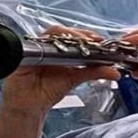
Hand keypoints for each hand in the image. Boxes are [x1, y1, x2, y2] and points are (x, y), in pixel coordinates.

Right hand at [0, 26, 120, 115]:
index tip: (99, 39)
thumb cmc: (48, 91)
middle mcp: (48, 46)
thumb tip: (114, 71)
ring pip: (50, 34)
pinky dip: (43, 46)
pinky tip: (53, 51)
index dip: (86, 35)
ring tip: (78, 44)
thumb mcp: (75, 79)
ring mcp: (36, 48)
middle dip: (78, 34)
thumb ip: (94, 73)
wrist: (30, 107)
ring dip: (65, 37)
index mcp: (61, 49)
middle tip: (91, 40)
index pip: (74, 34)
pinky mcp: (23, 55)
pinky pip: (34, 46)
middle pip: (62, 31)